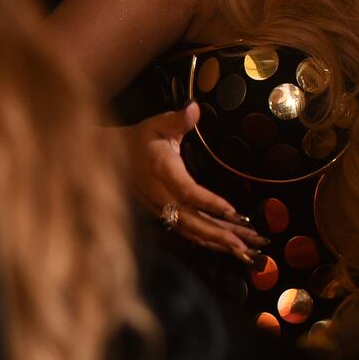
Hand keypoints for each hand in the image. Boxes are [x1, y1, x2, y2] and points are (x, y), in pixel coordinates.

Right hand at [113, 103, 266, 259]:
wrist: (112, 158)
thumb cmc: (141, 139)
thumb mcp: (157, 124)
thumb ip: (177, 119)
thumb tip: (195, 108)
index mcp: (162, 170)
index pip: (188, 191)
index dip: (210, 203)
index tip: (233, 212)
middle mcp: (161, 195)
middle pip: (192, 220)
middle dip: (219, 234)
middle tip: (246, 244)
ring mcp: (161, 209)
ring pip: (191, 231)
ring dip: (217, 243)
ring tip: (245, 251)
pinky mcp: (163, 216)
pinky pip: (187, 233)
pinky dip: (207, 242)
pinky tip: (227, 248)